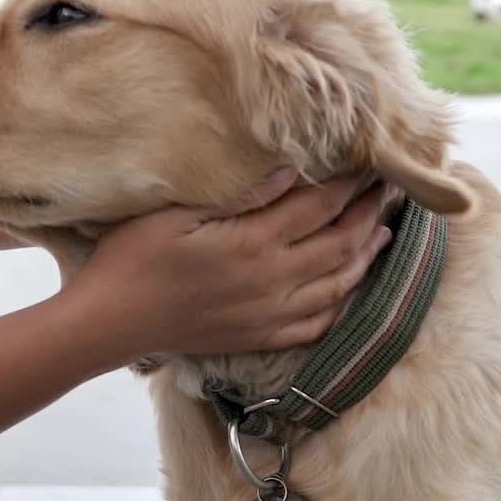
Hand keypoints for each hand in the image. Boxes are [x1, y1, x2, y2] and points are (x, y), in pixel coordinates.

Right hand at [72, 169, 399, 356]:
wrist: (110, 323)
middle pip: (340, 244)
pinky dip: (342, 304)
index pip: (320, 207)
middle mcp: (270, 281)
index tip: (372, 163)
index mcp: (251, 244)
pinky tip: (349, 288)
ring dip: (365, 256)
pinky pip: (317, 324)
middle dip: (370, 214)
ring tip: (383, 232)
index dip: (351, 184)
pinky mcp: (258, 337)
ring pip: (338, 285)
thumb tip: (291, 171)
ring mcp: (268, 314)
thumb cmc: (131, 259)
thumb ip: (238, 197)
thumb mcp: (175, 214)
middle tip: (390, 192)